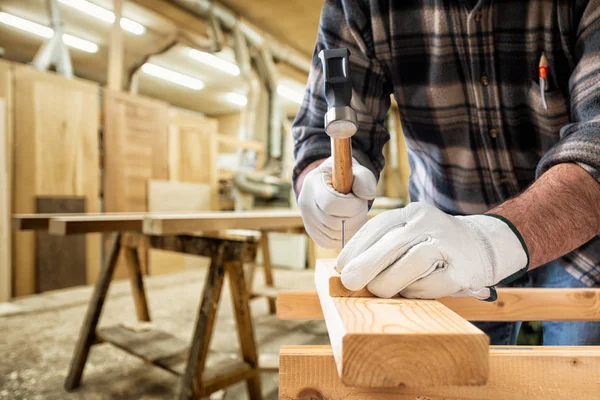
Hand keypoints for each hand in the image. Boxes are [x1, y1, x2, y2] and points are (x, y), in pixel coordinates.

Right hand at [298, 157, 376, 248]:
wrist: (329, 184)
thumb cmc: (343, 176)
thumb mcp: (354, 170)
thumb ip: (363, 178)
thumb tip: (366, 195)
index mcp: (313, 184)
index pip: (330, 204)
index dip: (351, 205)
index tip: (358, 198)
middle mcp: (306, 205)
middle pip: (334, 223)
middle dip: (355, 216)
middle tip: (359, 207)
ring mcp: (309, 223)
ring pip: (336, 236)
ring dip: (353, 227)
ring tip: (355, 214)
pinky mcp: (315, 235)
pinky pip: (334, 243)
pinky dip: (347, 235)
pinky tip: (349, 223)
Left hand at [336, 202, 528, 299]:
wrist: (486, 245)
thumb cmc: (436, 245)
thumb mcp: (411, 235)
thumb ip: (385, 247)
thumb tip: (349, 270)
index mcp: (413, 212)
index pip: (380, 226)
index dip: (357, 247)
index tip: (340, 265)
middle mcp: (431, 223)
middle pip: (393, 242)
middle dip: (367, 264)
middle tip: (348, 282)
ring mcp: (449, 244)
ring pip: (413, 261)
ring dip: (389, 281)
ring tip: (378, 292)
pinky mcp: (463, 269)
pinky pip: (433, 282)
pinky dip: (416, 291)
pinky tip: (410, 292)